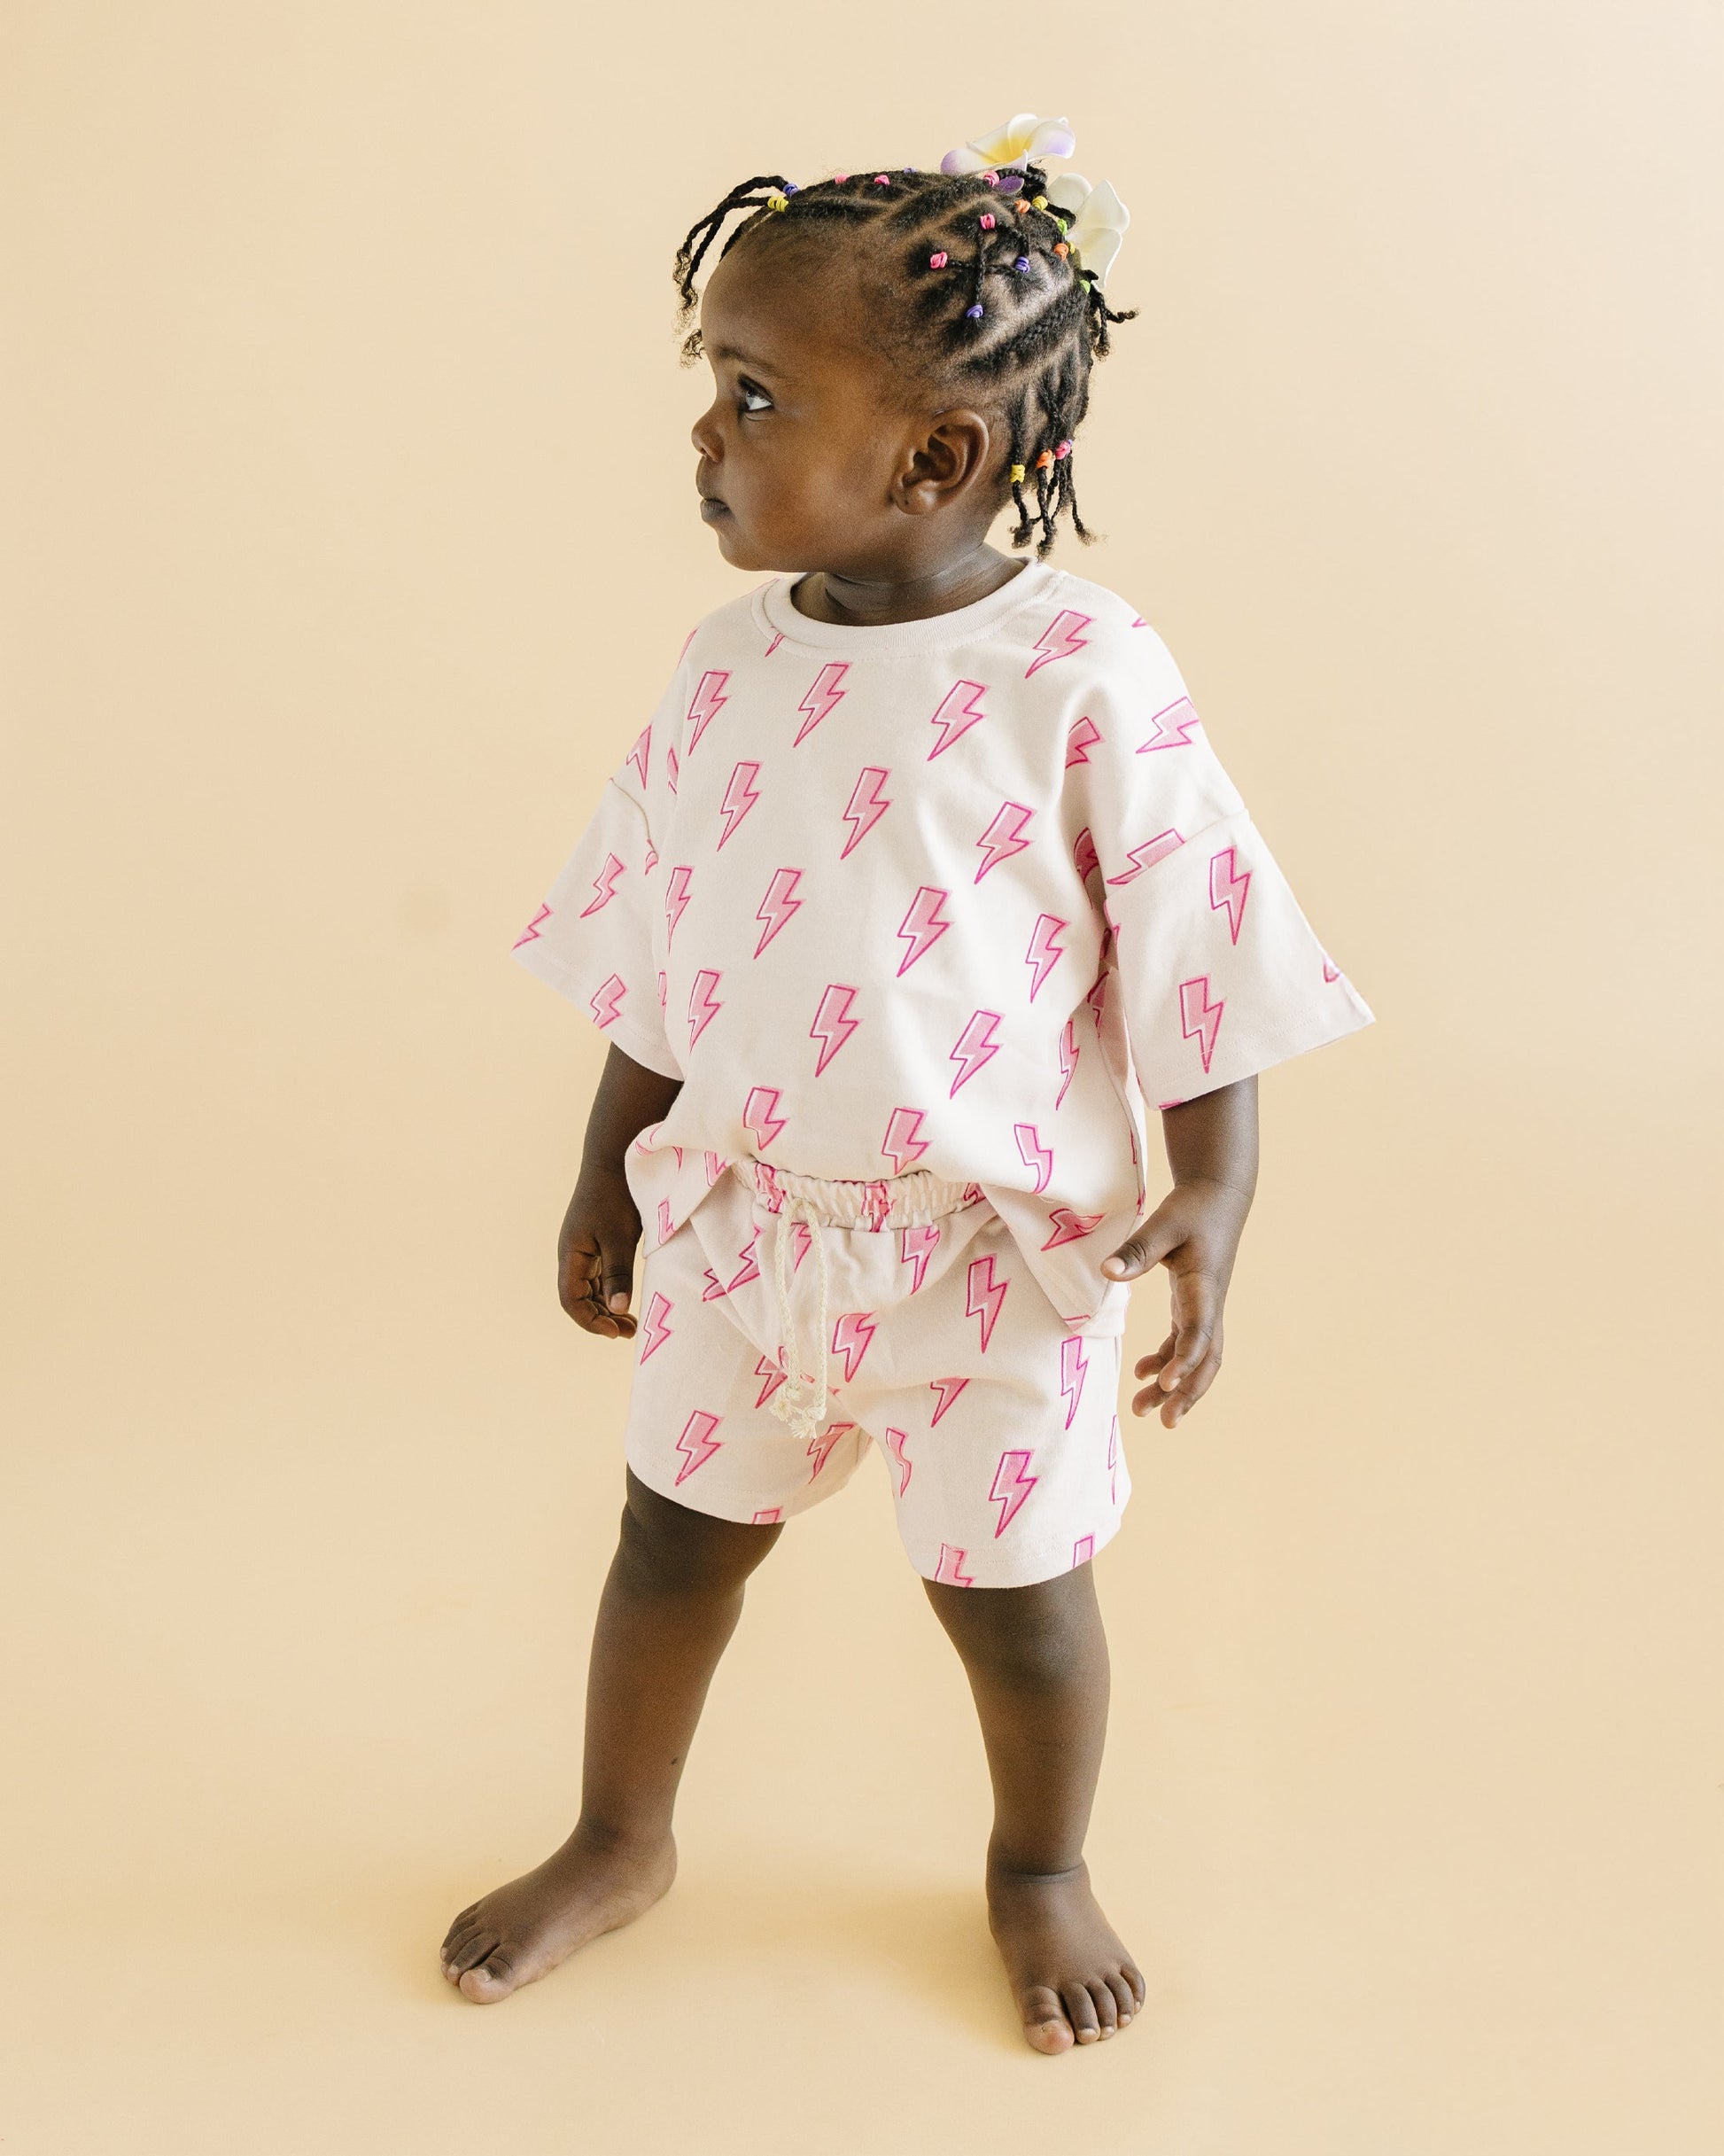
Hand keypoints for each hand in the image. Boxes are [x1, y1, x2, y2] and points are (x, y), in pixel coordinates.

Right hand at [557, 1166, 642, 1337]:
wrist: (615, 1158)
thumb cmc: (617, 1196)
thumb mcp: (620, 1237)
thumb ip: (617, 1274)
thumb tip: (616, 1311)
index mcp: (571, 1254)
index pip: (570, 1300)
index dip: (589, 1321)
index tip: (615, 1332)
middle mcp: (572, 1254)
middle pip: (578, 1298)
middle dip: (600, 1318)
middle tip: (629, 1332)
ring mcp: (583, 1247)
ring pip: (588, 1289)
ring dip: (606, 1307)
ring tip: (630, 1323)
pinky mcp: (596, 1241)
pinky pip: (597, 1276)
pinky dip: (609, 1292)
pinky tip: (626, 1300)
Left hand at [1100, 1177, 1250, 1426]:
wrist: (1219, 1196)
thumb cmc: (1192, 1209)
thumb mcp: (1163, 1224)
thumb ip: (1136, 1250)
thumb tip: (1105, 1273)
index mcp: (1205, 1286)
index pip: (1200, 1331)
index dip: (1186, 1359)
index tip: (1167, 1383)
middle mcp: (1210, 1304)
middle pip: (1207, 1359)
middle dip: (1188, 1392)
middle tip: (1164, 1421)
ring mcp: (1204, 1307)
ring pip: (1197, 1357)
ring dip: (1175, 1385)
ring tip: (1143, 1409)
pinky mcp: (1194, 1305)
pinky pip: (1184, 1343)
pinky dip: (1167, 1361)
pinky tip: (1141, 1373)